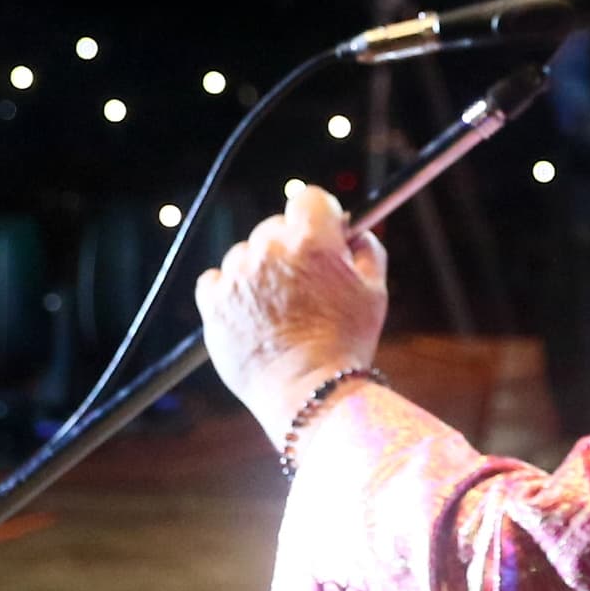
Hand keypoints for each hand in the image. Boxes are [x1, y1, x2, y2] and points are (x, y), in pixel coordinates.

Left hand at [194, 180, 389, 445]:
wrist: (309, 392)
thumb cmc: (347, 343)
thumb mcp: (375, 291)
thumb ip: (367, 250)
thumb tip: (355, 231)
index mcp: (312, 240)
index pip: (309, 198)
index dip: (320, 215)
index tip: (324, 234)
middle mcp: (270, 250)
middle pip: (276, 226)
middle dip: (291, 246)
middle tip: (306, 281)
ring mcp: (238, 276)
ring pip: (246, 253)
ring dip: (261, 270)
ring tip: (280, 308)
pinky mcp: (214, 303)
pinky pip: (216, 279)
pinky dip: (230, 290)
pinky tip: (251, 311)